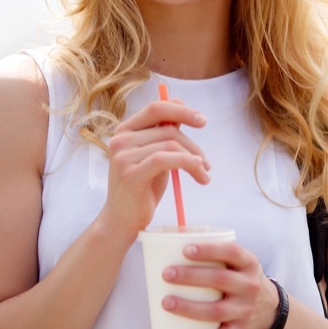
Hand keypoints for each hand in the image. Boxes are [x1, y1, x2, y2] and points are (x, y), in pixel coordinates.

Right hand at [102, 99, 210, 234]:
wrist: (122, 220)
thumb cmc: (142, 187)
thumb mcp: (155, 155)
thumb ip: (163, 134)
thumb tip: (184, 109)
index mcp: (125, 130)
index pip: (156, 108)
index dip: (181, 110)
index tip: (202, 121)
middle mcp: (121, 139)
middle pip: (168, 129)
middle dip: (193, 145)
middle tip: (206, 162)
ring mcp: (123, 156)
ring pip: (171, 144)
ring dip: (195, 159)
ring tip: (204, 174)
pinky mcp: (131, 174)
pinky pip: (166, 159)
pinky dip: (188, 163)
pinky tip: (199, 174)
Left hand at [160, 241, 279, 328]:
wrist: (268, 307)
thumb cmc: (240, 278)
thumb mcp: (238, 262)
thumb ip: (215, 251)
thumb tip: (174, 237)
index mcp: (248, 263)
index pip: (231, 252)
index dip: (209, 250)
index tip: (184, 250)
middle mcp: (249, 286)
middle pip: (220, 280)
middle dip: (191, 277)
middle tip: (166, 274)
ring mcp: (244, 310)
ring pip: (217, 311)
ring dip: (189, 308)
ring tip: (165, 303)